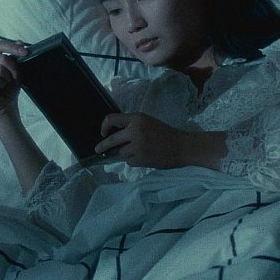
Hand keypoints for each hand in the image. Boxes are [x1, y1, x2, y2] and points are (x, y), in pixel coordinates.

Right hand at [0, 40, 27, 117]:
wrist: (6, 105)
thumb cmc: (9, 87)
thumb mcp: (15, 68)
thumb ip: (15, 54)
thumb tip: (19, 42)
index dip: (13, 47)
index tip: (26, 52)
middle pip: (0, 56)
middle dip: (13, 67)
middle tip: (15, 76)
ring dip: (8, 77)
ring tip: (7, 83)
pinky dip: (1, 83)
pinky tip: (0, 87)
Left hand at [96, 113, 226, 169]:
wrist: (182, 146)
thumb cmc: (165, 133)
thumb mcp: (147, 122)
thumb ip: (132, 125)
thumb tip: (114, 133)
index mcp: (136, 118)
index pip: (111, 119)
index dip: (105, 126)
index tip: (104, 133)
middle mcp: (134, 131)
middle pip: (112, 139)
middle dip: (103, 145)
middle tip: (97, 149)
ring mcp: (137, 146)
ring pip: (120, 153)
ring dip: (125, 153)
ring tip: (138, 151)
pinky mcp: (140, 159)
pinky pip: (129, 161)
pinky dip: (133, 160)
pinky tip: (144, 157)